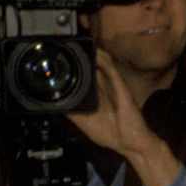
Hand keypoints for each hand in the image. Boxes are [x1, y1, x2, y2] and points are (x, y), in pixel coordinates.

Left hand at [69, 51, 183, 185]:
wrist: (131, 143)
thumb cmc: (111, 134)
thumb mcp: (84, 123)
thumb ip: (72, 111)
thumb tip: (55, 101)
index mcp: (94, 96)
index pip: (83, 77)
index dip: (74, 67)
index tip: (60, 57)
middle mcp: (103, 88)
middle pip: (91, 67)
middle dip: (81, 55)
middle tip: (68, 44)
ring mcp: (113, 86)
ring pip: (101, 64)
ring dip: (92, 54)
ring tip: (79, 41)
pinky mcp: (120, 87)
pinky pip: (111, 70)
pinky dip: (103, 60)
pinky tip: (95, 52)